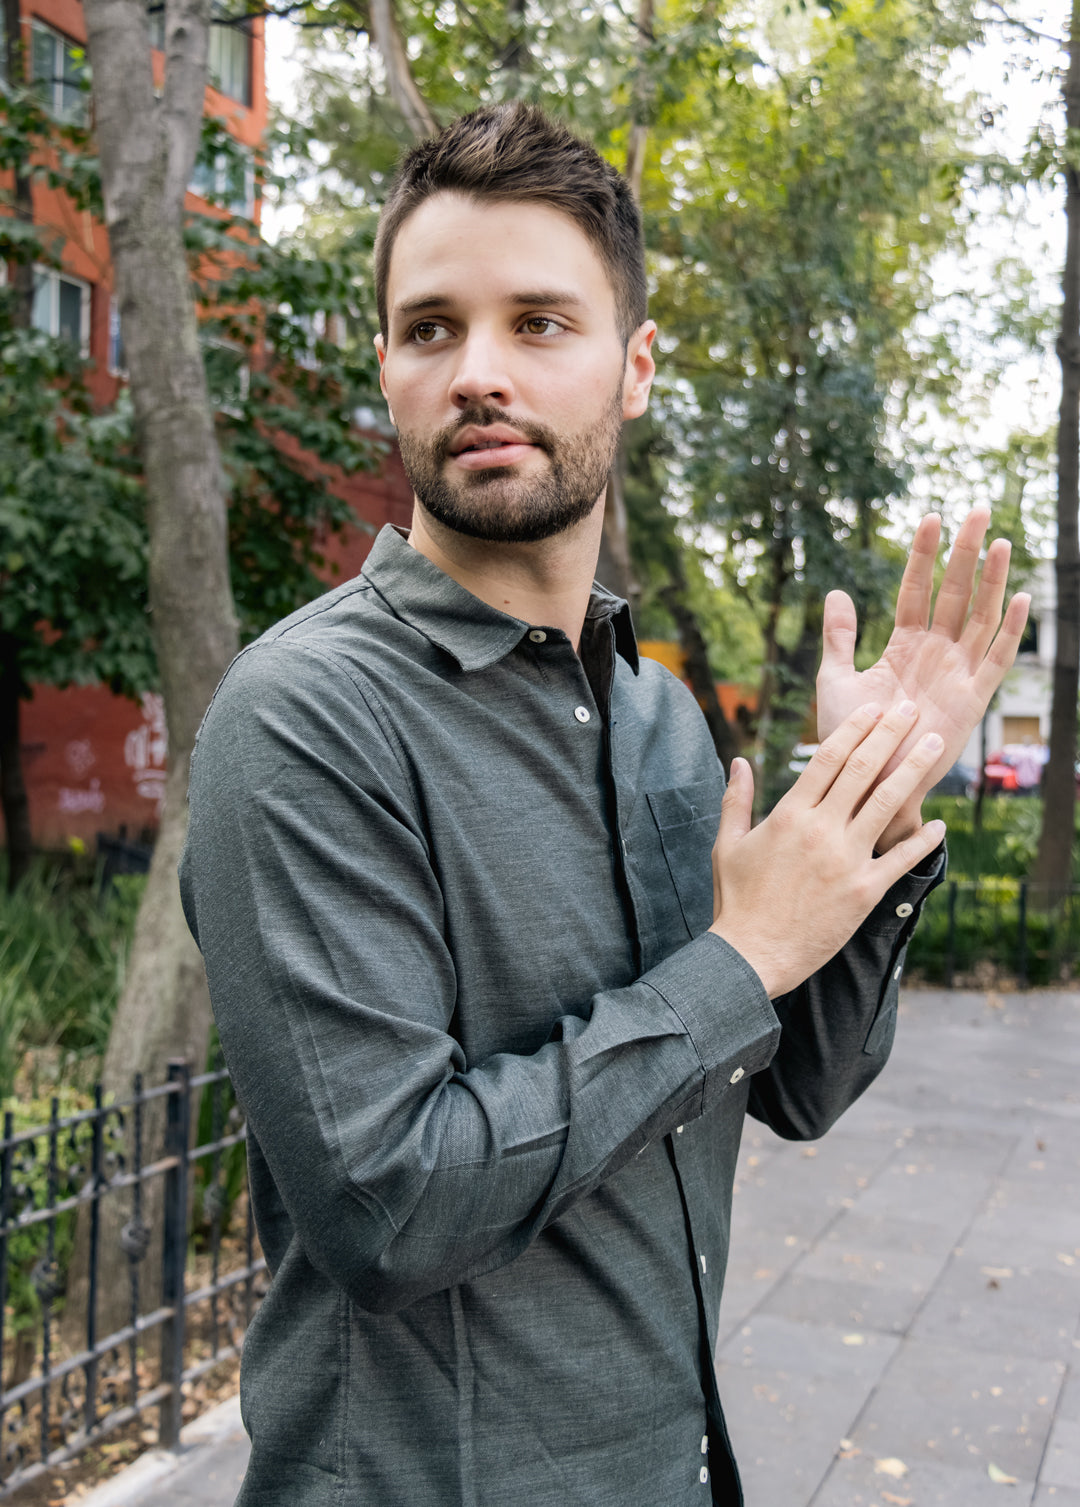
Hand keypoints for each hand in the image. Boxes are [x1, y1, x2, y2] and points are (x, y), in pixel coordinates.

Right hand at [710, 700, 946, 997]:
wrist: (751, 955)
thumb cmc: (735, 900)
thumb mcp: (726, 845)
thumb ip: (736, 801)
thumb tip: (739, 762)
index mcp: (789, 815)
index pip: (828, 759)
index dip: (854, 729)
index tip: (874, 708)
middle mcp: (821, 830)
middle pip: (862, 770)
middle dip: (890, 734)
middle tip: (911, 709)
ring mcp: (846, 859)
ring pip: (887, 804)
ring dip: (913, 770)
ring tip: (935, 746)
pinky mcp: (864, 891)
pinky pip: (901, 859)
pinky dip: (923, 840)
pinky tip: (940, 823)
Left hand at [816, 507, 1029, 851]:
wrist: (867, 784)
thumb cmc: (850, 739)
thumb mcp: (835, 680)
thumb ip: (839, 637)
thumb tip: (837, 591)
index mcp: (904, 645)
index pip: (916, 590)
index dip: (923, 555)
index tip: (929, 517)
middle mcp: (935, 653)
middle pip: (953, 593)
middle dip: (963, 553)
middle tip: (975, 510)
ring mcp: (956, 673)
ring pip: (979, 617)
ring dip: (990, 581)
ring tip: (998, 541)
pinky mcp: (973, 699)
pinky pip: (996, 658)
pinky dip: (1009, 630)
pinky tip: (1020, 597)